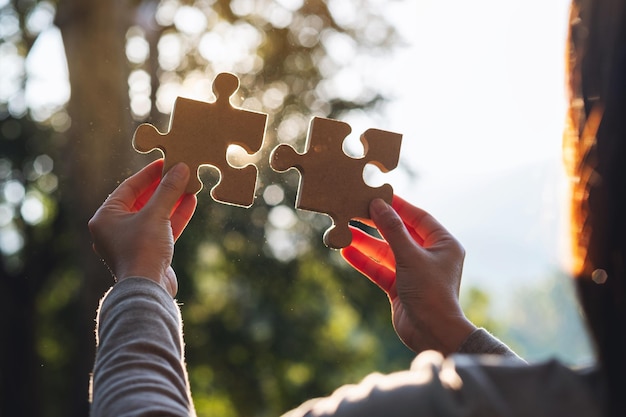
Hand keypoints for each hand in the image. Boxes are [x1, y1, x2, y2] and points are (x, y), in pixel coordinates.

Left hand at [88, 159, 196, 296]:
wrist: (148, 290)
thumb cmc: (142, 250)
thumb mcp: (155, 215)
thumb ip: (168, 190)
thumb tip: (180, 168)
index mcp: (106, 217)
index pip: (129, 187)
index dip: (149, 173)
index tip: (166, 161)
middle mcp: (115, 229)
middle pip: (142, 200)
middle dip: (163, 187)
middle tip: (180, 171)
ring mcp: (133, 241)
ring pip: (155, 214)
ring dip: (172, 200)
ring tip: (189, 184)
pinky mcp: (149, 251)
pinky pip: (162, 228)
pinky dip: (175, 216)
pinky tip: (190, 202)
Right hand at [341, 196, 475, 354]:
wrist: (432, 333)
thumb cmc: (430, 292)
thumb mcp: (410, 256)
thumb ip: (392, 230)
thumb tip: (378, 205)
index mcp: (443, 244)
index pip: (417, 217)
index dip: (397, 206)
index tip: (377, 195)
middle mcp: (430, 255)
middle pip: (399, 233)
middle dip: (377, 224)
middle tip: (355, 210)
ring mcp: (414, 271)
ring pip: (386, 252)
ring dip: (366, 243)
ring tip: (345, 231)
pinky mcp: (400, 287)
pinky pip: (380, 269)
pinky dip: (364, 261)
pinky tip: (346, 252)